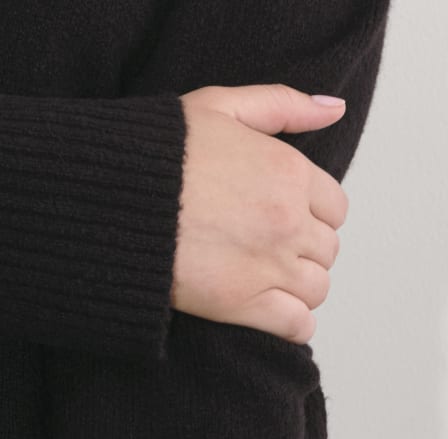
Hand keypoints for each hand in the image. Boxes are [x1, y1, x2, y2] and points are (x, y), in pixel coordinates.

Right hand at [172, 83, 350, 343]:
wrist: (112, 201)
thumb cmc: (155, 154)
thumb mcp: (219, 106)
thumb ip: (281, 105)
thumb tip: (333, 109)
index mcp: (288, 172)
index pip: (335, 207)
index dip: (312, 215)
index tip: (284, 220)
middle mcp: (288, 220)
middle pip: (326, 250)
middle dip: (304, 252)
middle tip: (268, 252)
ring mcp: (269, 265)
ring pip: (316, 288)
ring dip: (299, 288)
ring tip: (268, 284)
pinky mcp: (243, 304)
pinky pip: (298, 324)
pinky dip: (294, 324)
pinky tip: (274, 316)